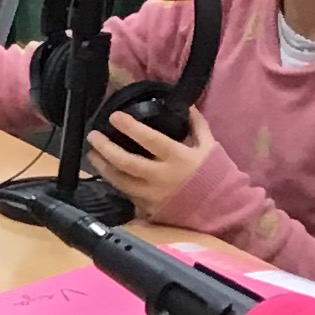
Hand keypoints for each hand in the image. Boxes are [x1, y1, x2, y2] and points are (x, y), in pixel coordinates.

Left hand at [85, 106, 216, 221]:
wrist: (221, 209)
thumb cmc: (215, 174)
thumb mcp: (209, 146)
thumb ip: (196, 125)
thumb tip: (186, 105)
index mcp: (178, 158)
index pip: (150, 139)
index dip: (130, 127)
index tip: (115, 117)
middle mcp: (162, 177)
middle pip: (127, 162)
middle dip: (106, 148)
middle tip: (94, 135)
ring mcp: (153, 195)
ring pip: (120, 181)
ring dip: (103, 167)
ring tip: (93, 153)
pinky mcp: (148, 209)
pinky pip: (126, 194)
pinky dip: (114, 183)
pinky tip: (106, 173)